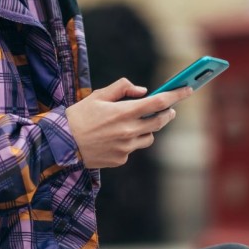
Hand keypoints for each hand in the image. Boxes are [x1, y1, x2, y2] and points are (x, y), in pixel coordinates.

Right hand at [65, 78, 192, 167]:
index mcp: (124, 112)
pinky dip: (131, 141)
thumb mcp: (98, 95)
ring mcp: (126, 148)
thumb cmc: (79, 116)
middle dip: (167, 113)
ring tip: (136, 122)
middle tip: (169, 108)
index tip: (188, 90)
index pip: (158, 102)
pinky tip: (115, 137)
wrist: (61, 144)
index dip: (176, 95)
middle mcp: (128, 131)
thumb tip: (144, 91)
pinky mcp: (120, 159)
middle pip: (159, 121)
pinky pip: (134, 148)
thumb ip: (123, 89)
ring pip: (149, 137)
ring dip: (148, 128)